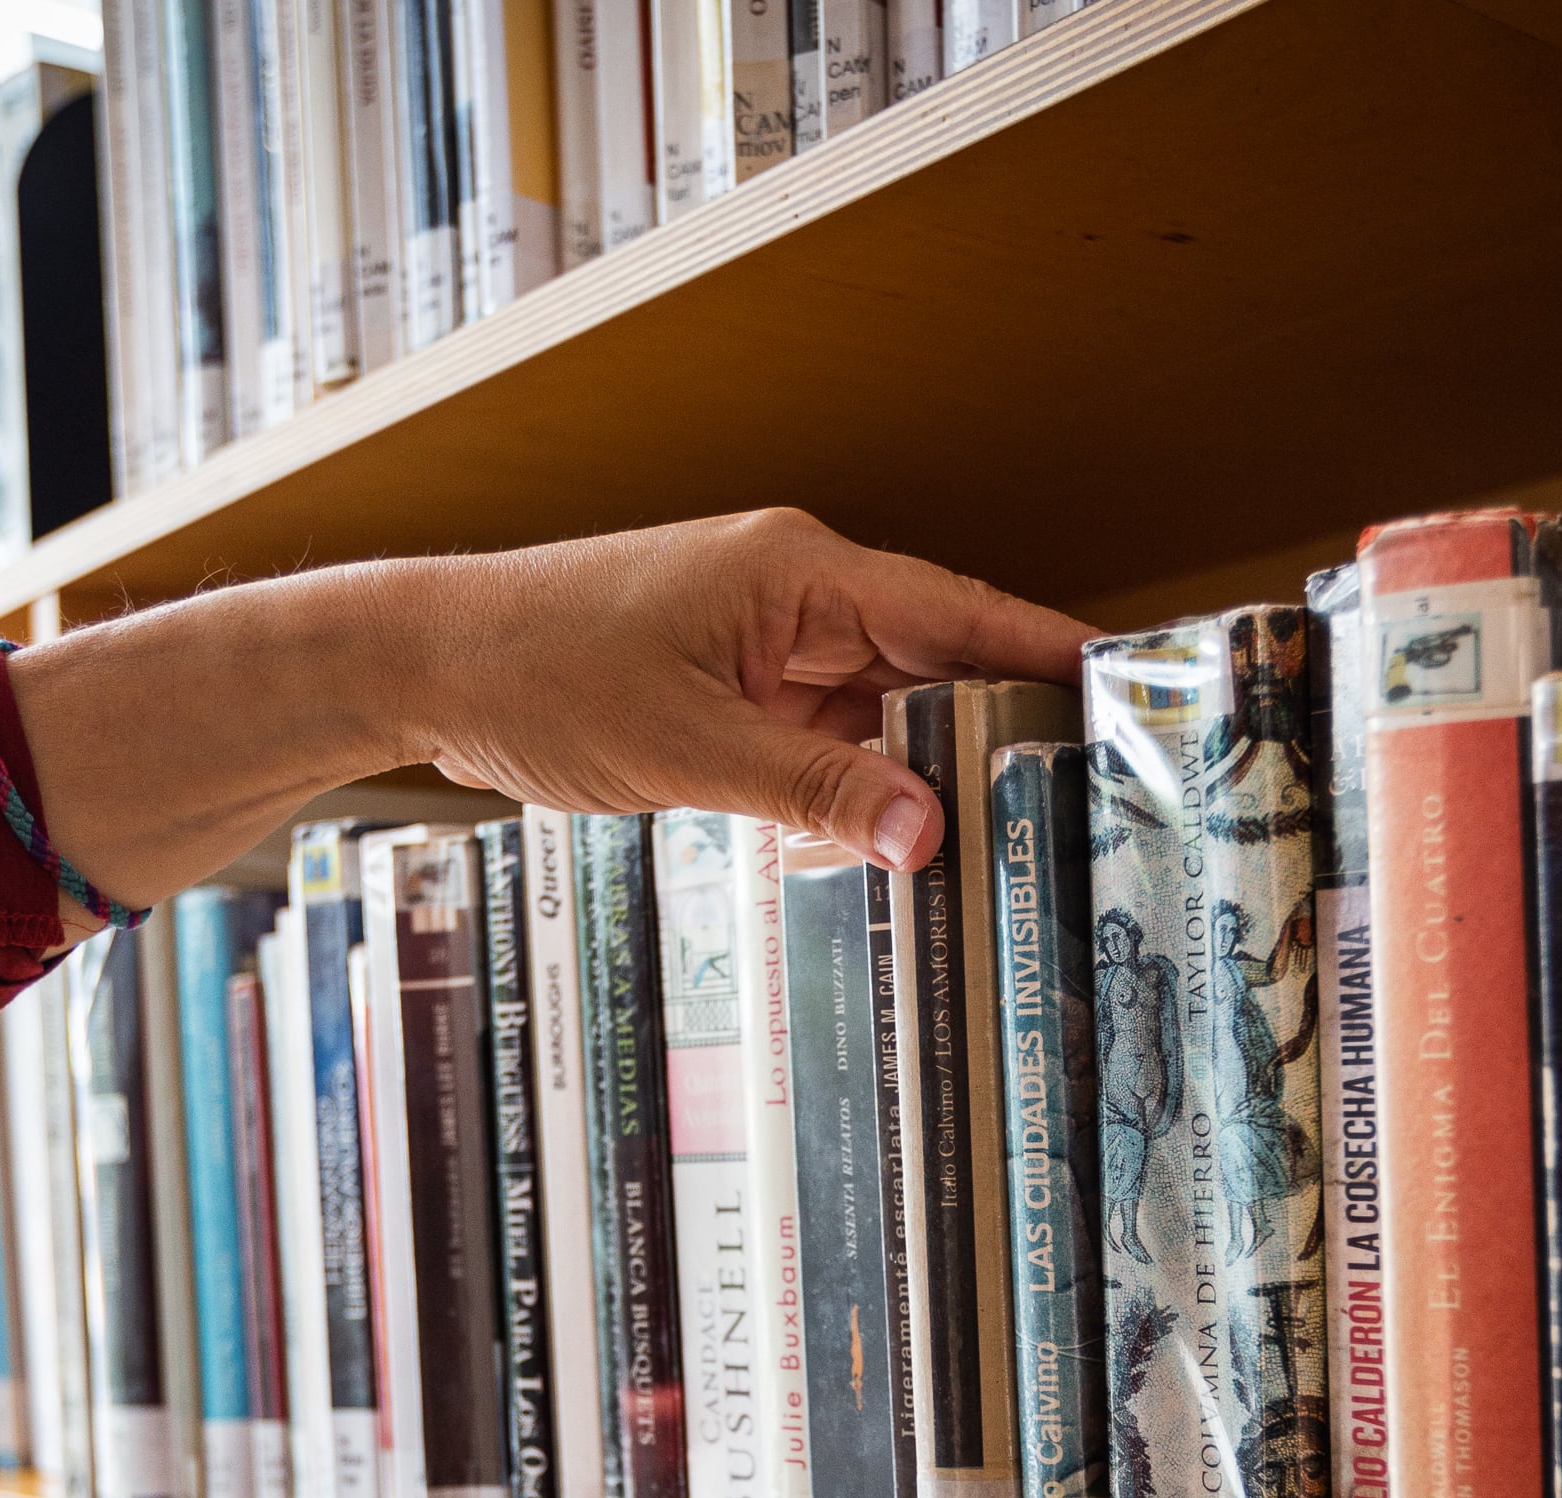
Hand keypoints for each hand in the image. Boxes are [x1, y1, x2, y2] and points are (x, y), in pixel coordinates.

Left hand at [8, 510, 1094, 922]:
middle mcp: (799, 599)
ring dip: (928, 780)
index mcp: (800, 576)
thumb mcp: (687, 751)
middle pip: (941, 669)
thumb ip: (815, 793)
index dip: (1055, 655)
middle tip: (1095, 810)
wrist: (423, 664)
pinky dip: (860, 795)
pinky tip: (893, 858)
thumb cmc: (538, 675)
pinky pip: (828, 744)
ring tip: (1011, 852)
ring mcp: (769, 648)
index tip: (1138, 695)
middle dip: (1008, 737)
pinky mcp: (738, 692)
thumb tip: (929, 835)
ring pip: (887, 717)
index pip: (964, 613)